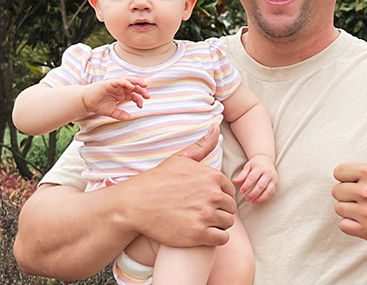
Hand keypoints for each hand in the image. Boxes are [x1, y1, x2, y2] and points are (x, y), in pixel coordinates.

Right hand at [81, 77, 147, 120]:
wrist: (86, 102)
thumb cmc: (98, 105)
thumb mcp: (111, 111)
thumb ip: (120, 114)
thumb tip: (129, 117)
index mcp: (122, 95)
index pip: (134, 95)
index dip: (139, 99)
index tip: (141, 106)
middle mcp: (120, 89)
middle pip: (134, 87)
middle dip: (141, 90)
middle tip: (147, 95)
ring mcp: (115, 85)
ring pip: (129, 81)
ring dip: (137, 82)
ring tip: (144, 85)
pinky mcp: (110, 83)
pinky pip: (120, 81)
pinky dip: (126, 82)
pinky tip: (131, 86)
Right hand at [118, 124, 236, 247]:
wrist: (135, 205)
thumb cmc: (157, 181)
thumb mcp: (180, 159)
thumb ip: (202, 146)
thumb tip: (216, 128)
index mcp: (212, 176)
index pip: (230, 190)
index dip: (219, 196)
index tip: (205, 201)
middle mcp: (212, 195)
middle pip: (230, 207)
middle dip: (219, 211)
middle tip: (201, 214)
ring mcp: (206, 215)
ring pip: (227, 223)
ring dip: (218, 225)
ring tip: (202, 223)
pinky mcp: (199, 234)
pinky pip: (222, 239)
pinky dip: (215, 238)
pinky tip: (202, 234)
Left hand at [233, 154, 277, 203]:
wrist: (266, 160)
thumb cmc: (255, 164)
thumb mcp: (247, 167)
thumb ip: (242, 175)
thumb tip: (234, 181)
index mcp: (260, 167)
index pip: (253, 178)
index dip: (246, 185)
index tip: (241, 191)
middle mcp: (268, 173)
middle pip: (261, 185)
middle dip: (253, 194)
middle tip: (246, 199)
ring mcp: (273, 178)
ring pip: (268, 190)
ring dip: (260, 198)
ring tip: (253, 202)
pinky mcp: (276, 183)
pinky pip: (272, 192)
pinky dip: (265, 198)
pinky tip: (258, 200)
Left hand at [332, 117, 366, 241]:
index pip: (338, 171)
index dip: (347, 176)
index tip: (358, 180)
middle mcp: (366, 191)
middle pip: (336, 191)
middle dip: (347, 192)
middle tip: (363, 194)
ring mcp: (366, 212)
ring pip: (338, 208)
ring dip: (349, 208)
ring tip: (365, 206)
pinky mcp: (366, 230)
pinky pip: (343, 225)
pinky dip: (351, 224)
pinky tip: (364, 218)